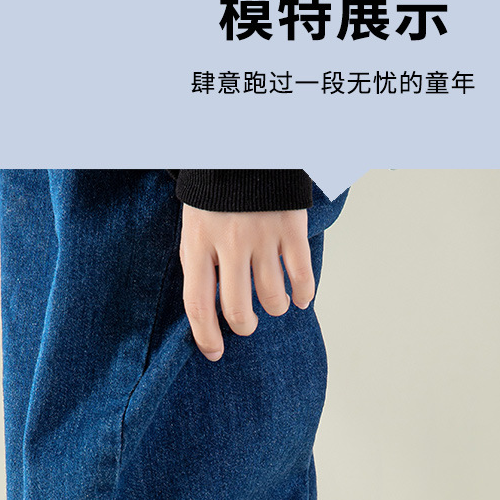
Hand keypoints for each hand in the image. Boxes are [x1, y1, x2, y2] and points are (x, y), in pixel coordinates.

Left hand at [179, 205, 315, 360]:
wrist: (246, 146)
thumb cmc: (216, 193)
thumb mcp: (195, 225)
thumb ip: (200, 263)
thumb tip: (210, 311)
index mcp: (198, 243)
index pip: (199, 305)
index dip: (206, 336)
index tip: (214, 352)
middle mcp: (229, 243)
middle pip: (238, 309)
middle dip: (245, 326)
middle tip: (248, 324)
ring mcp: (261, 236)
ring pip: (273, 298)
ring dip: (275, 309)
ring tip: (274, 303)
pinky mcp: (290, 227)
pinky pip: (302, 276)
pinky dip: (304, 294)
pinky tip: (301, 298)